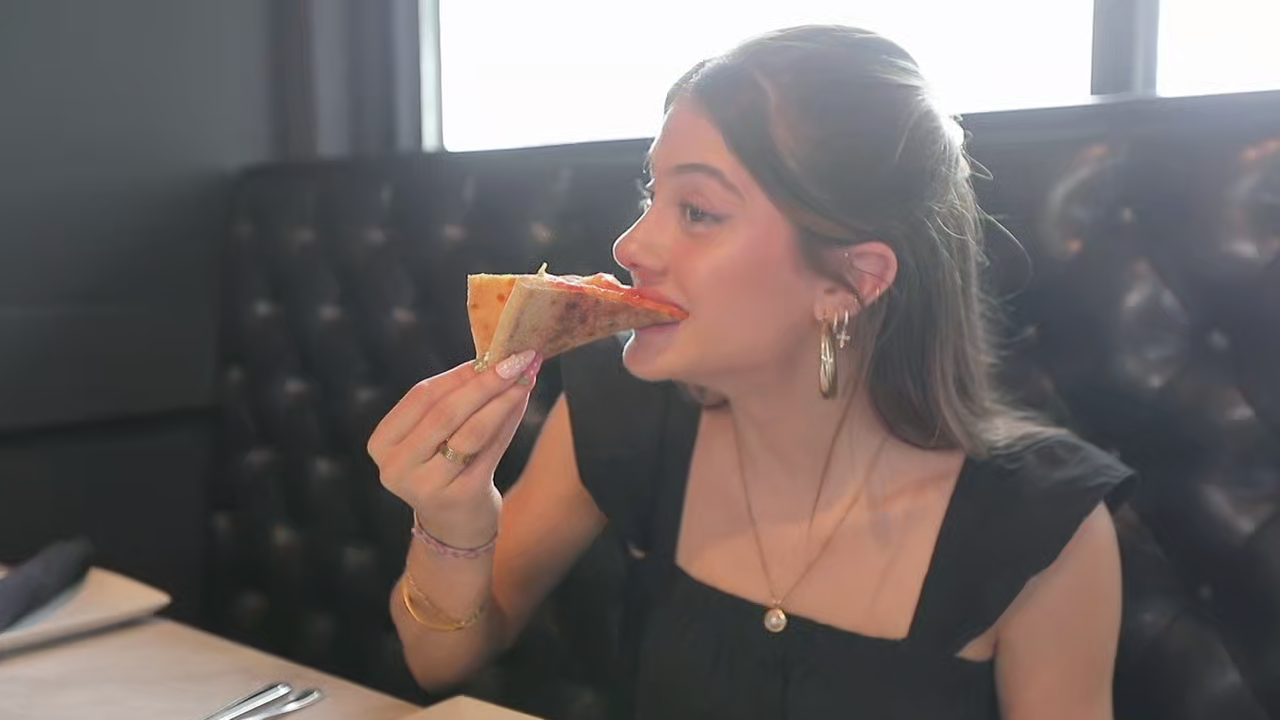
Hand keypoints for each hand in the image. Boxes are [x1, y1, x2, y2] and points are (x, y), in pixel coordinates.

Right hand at [367, 349, 541, 548]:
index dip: (459, 373)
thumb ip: (453, 400)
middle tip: (516, 359)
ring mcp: (426, 485)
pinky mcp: (460, 497)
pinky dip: (509, 421)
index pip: (422, 396)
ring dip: (503, 399)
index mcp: (382, 443)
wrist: (453, 526)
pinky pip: (490, 449)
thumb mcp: (434, 436)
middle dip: (485, 382)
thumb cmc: (443, 467)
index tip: (491, 352)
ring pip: (471, 431)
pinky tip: (522, 401)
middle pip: (446, 412)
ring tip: (526, 376)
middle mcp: (397, 467)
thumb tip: (491, 357)